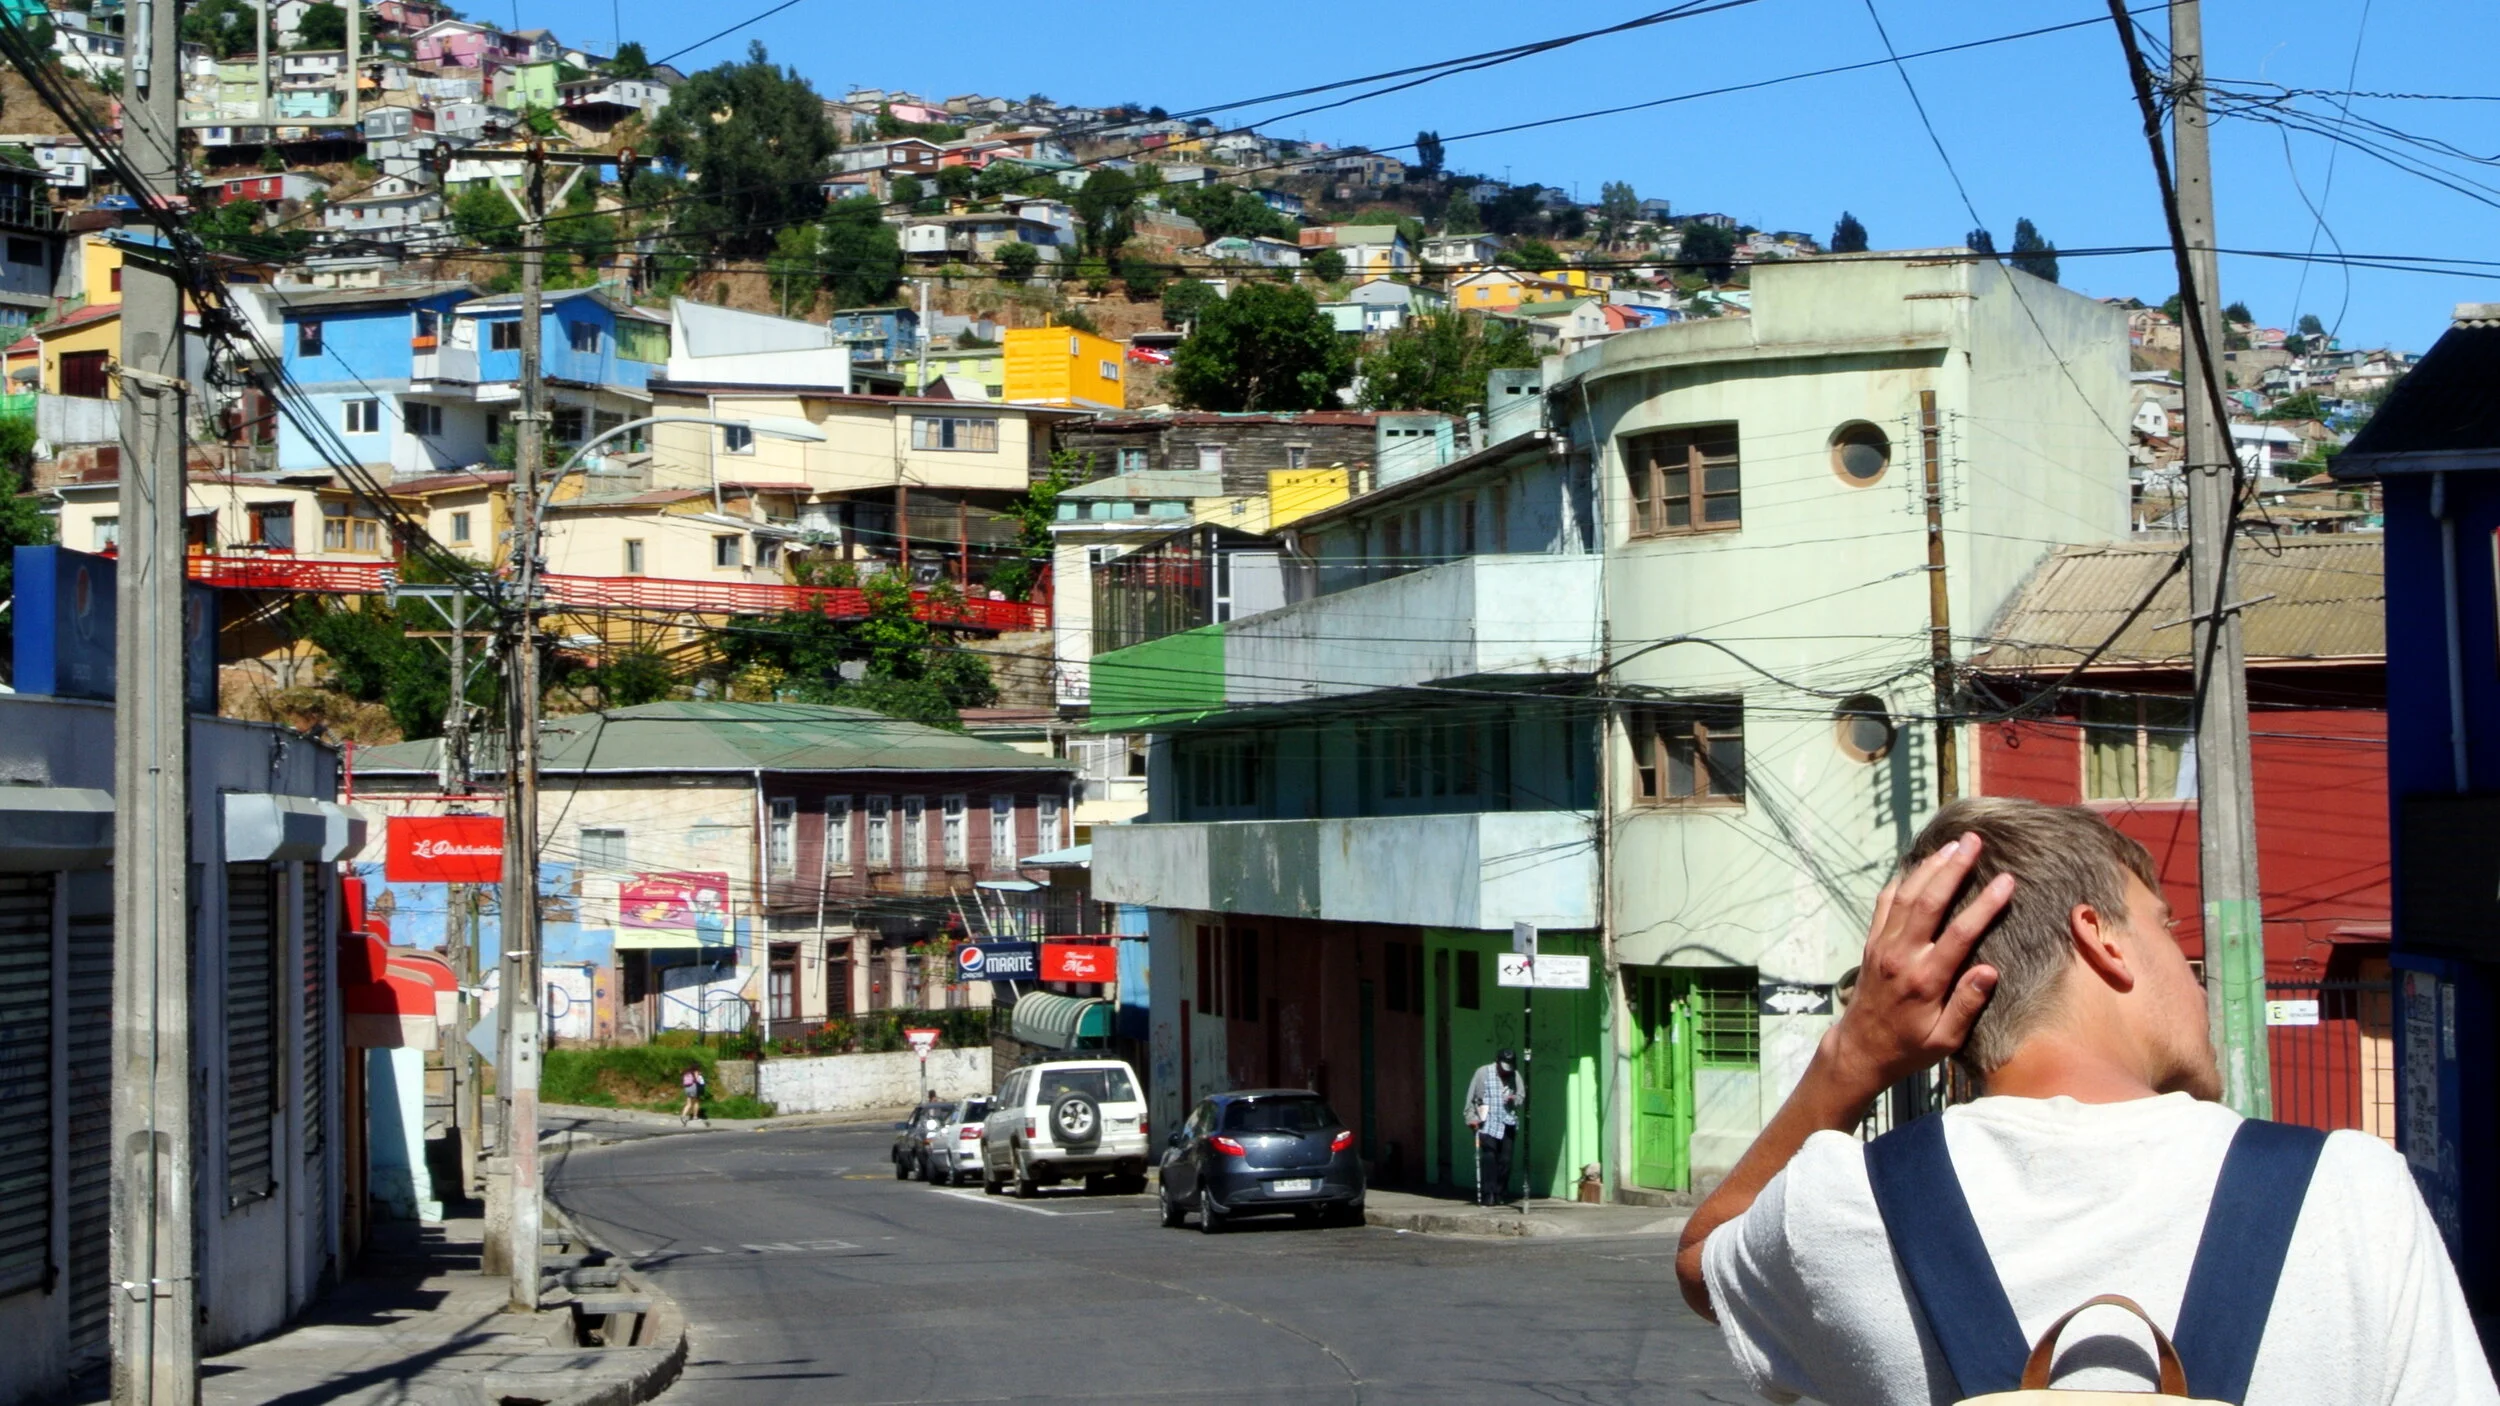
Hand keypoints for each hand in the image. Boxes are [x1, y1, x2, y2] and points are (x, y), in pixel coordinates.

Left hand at [1824, 831, 2011, 1094]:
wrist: (1859, 1050)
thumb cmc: (1908, 1048)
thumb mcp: (1945, 1040)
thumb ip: (1968, 1005)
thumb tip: (1990, 970)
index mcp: (1926, 980)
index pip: (1960, 933)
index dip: (1985, 905)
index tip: (2006, 880)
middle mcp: (1902, 956)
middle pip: (1928, 901)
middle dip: (1952, 867)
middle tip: (1973, 841)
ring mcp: (1882, 946)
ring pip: (1904, 895)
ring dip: (1928, 867)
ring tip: (1951, 845)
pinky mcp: (1871, 943)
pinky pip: (1884, 904)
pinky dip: (1900, 881)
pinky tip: (1917, 866)